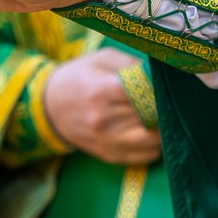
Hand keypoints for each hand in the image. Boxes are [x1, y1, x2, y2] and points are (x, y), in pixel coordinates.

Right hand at [45, 49, 160, 165]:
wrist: (49, 106)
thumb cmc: (80, 78)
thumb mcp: (102, 59)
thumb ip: (131, 65)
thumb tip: (159, 75)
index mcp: (103, 91)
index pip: (146, 93)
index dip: (160, 90)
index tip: (165, 87)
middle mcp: (105, 120)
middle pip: (152, 117)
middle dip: (164, 109)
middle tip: (168, 102)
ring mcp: (107, 141)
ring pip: (153, 141)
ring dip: (162, 130)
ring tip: (159, 118)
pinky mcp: (109, 155)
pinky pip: (144, 158)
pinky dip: (154, 146)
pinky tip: (150, 133)